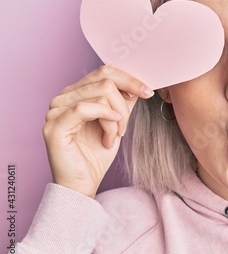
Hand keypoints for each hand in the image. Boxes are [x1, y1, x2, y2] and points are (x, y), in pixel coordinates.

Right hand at [42, 66, 153, 196]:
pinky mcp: (54, 125)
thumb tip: (137, 84)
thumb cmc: (98, 153)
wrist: (84, 182)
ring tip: (114, 136)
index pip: (104, 71)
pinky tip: (111, 133)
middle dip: (124, 104)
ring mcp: (55, 109)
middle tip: (126, 126)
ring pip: (100, 94)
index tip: (148, 92)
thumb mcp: (117, 121)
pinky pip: (85, 109)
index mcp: (76, 92)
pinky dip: (105, 118)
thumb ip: (123, 101)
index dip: (129, 79)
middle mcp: (63, 97)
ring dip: (116, 118)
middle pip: (105, 80)